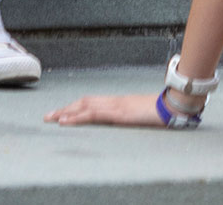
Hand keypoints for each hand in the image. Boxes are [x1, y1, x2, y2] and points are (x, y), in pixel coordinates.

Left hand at [45, 91, 178, 127]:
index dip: (75, 106)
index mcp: (119, 101)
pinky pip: (93, 115)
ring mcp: (116, 106)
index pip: (92, 101)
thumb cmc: (161, 110)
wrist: (174, 105)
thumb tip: (125, 118)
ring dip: (66, 112)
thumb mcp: (142, 113)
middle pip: (84, 101)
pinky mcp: (118, 114)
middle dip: (65, 108)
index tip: (61, 112)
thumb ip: (131, 114)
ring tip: (51, 118)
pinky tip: (65, 122)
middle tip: (48, 116)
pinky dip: (77, 118)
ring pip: (85, 106)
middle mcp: (114, 101)